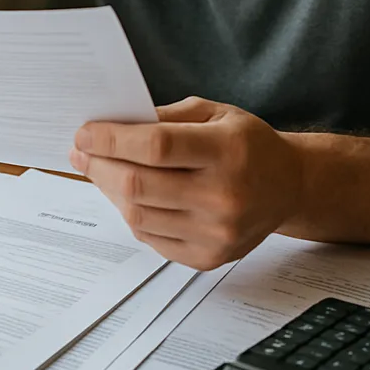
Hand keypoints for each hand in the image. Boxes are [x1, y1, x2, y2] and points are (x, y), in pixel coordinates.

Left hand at [70, 97, 301, 269]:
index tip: (85, 132)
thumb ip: (166, 117)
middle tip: (80, 151)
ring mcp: (216, 233)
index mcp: (227, 151)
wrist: (289, 186)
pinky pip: (151, 238)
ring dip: (109, 190)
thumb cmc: (248, 144)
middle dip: (99, 165)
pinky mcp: (209, 257)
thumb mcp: (214, 112)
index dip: (112, 140)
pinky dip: (131, 214)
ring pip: (139, 216)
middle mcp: (223, 196)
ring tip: (98, 170)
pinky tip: (126, 194)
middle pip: (140, 185)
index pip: (156, 147)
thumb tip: (114, 124)